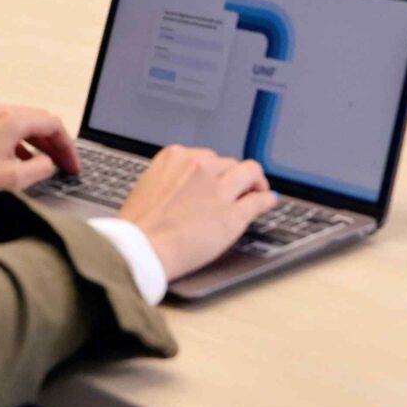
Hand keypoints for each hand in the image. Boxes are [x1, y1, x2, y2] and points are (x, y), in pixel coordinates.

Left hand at [0, 102, 80, 204]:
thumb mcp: (12, 180)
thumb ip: (40, 169)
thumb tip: (51, 164)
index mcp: (12, 120)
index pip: (53, 124)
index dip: (68, 147)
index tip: (72, 166)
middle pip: (39, 120)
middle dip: (56, 143)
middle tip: (65, 165)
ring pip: (24, 122)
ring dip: (39, 142)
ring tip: (47, 164)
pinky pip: (7, 126)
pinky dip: (21, 141)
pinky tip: (22, 161)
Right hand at [118, 146, 277, 279]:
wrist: (140, 249)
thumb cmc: (137, 225)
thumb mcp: (148, 186)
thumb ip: (170, 178)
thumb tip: (185, 185)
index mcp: (176, 157)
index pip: (206, 156)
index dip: (214, 170)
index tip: (217, 178)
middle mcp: (200, 167)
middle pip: (228, 163)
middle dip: (231, 176)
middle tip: (236, 188)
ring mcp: (218, 190)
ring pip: (249, 173)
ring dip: (255, 181)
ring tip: (258, 190)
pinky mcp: (233, 215)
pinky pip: (258, 201)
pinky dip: (267, 200)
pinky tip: (269, 201)